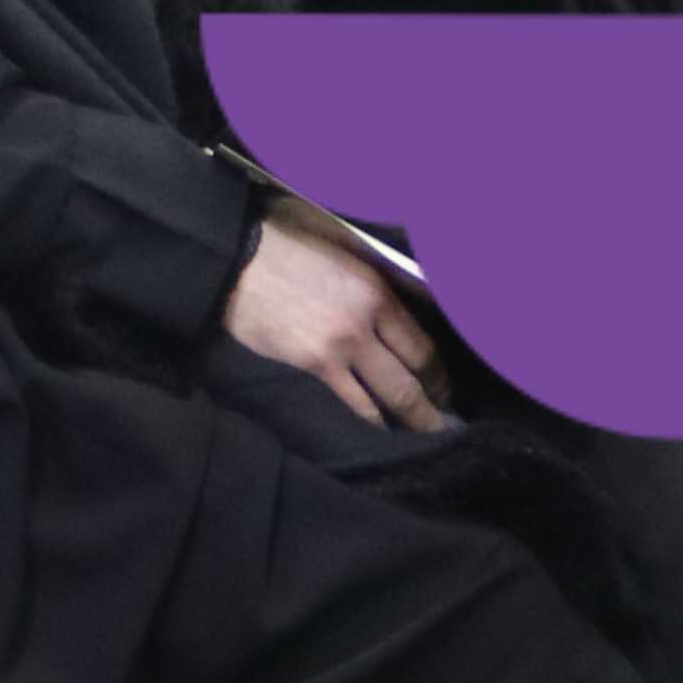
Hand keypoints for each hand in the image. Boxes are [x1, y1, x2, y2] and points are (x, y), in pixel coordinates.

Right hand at [223, 204, 446, 429]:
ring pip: (390, 397)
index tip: (445, 387)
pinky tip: (382, 433)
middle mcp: (366, 321)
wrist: (237, 259)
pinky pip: (354, 404)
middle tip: (443, 423)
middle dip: (434, 405)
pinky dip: (373, 422)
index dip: (439, 372)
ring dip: (412, 420)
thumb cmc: (289, 245)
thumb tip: (420, 299)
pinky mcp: (313, 364)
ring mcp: (340, 347)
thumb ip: (384, 275)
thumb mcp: (347, 246)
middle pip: (414, 375)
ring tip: (423, 436)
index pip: (423, 343)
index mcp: (377, 289)